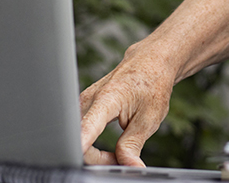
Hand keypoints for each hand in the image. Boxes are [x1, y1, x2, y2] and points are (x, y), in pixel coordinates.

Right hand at [79, 52, 176, 166]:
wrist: (151, 61)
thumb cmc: (152, 83)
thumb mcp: (149, 119)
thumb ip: (133, 145)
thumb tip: (129, 167)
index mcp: (107, 98)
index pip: (87, 127)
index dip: (80, 145)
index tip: (75, 158)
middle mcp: (90, 98)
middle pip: (80, 138)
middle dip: (97, 158)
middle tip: (120, 160)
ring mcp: (84, 100)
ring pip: (79, 136)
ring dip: (95, 151)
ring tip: (118, 151)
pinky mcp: (84, 104)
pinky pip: (81, 130)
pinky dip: (93, 142)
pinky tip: (108, 144)